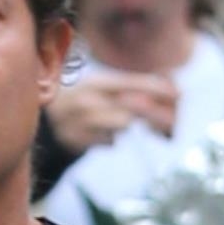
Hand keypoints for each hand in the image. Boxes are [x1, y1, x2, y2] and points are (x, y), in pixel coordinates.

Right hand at [48, 73, 178, 153]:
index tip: (178, 93)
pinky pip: (108, 141)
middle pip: (132, 107)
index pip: (132, 83)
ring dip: (125, 125)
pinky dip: (110, 139)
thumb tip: (170, 90)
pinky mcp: (76, 141)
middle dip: (155, 114)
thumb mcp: (102, 87)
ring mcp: (80, 122)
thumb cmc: (83, 101)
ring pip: (121, 125)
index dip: (157, 88)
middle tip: (173, 121)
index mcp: (96, 83)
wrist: (45, 122)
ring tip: (115, 122)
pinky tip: (99, 133)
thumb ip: (130, 88)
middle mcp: (88, 101)